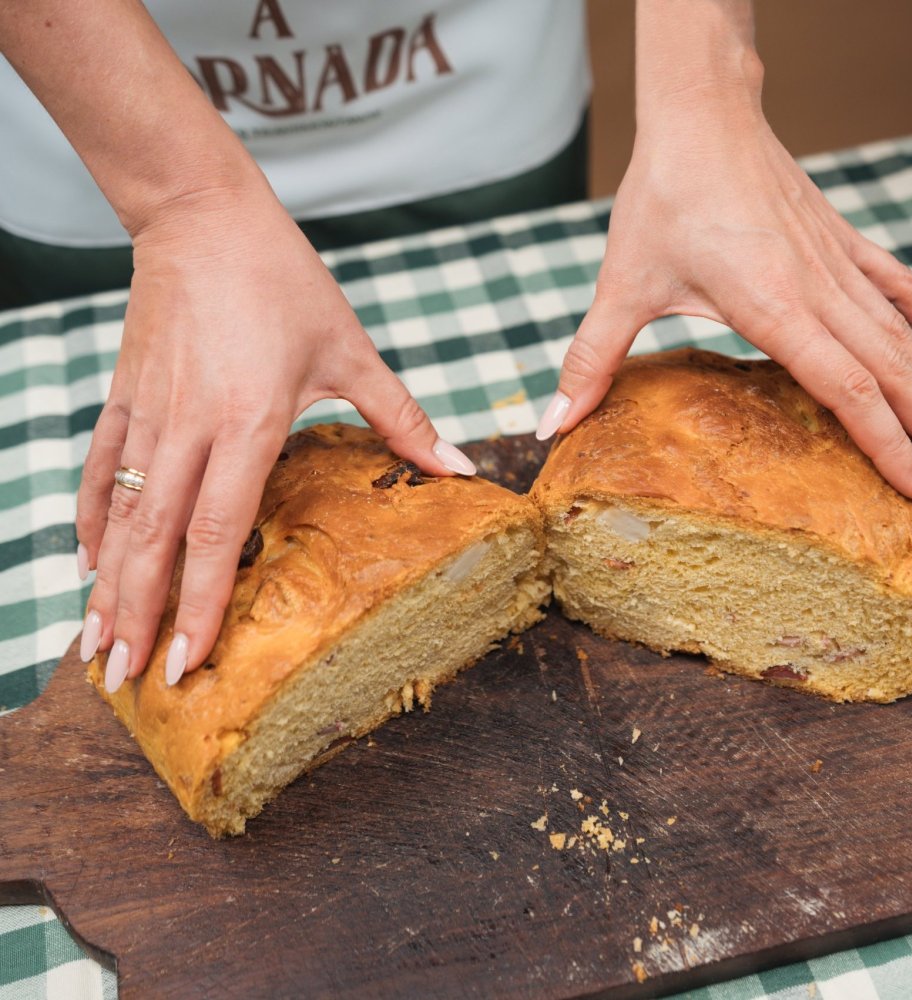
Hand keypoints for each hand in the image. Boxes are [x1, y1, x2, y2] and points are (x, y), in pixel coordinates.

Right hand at [76, 185, 474, 690]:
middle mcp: (189, 427)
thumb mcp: (351, 350)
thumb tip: (460, 466)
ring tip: (94, 645)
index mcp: (249, 421)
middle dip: (138, 616)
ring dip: (106, 584)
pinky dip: (89, 520)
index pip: (218, 531)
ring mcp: (149, 414)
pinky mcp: (124, 396)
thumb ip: (403, 417)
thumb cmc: (284, 282)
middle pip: (157, 540)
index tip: (187, 661)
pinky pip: (97, 470)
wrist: (204, 217)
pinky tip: (86, 564)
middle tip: (123, 682)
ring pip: (118, 514)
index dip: (200, 602)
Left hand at [537, 77, 911, 501]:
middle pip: (891, 371)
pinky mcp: (837, 240)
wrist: (701, 114)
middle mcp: (818, 288)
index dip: (884, 443)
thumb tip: (552, 424)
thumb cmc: (663, 197)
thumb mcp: (621, 285)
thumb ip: (591, 360)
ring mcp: (835, 262)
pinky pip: (895, 285)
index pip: (845, 387)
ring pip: (902, 335)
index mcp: (773, 305)